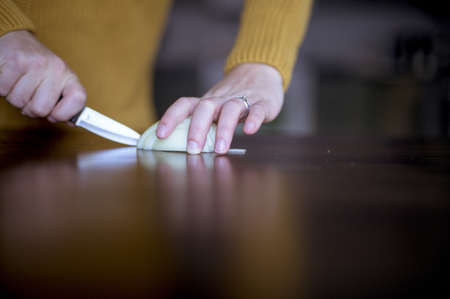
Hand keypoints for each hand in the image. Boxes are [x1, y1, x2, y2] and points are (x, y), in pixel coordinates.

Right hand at [0, 30, 85, 122]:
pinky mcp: (14, 61)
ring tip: (19, 83)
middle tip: (30, 94)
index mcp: (69, 76)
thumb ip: (65, 103)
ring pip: (19, 102)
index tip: (54, 114)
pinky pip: (3, 90)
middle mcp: (55, 69)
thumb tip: (72, 122)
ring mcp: (35, 64)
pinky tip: (9, 78)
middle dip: (30, 108)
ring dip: (15, 97)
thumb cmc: (38, 68)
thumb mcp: (57, 83)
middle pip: (40, 109)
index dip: (63, 114)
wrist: (17, 42)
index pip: (78, 100)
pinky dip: (2, 89)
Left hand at [156, 63, 283, 153]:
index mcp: (207, 101)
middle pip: (205, 108)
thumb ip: (200, 122)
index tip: (160, 135)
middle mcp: (221, 99)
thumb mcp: (214, 106)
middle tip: (192, 150)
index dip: (170, 118)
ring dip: (223, 129)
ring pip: (231, 110)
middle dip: (196, 129)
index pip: (184, 105)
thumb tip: (176, 144)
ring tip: (220, 149)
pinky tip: (250, 131)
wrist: (261, 71)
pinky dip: (253, 120)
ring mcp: (242, 100)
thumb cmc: (233, 97)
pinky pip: (257, 110)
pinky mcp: (262, 103)